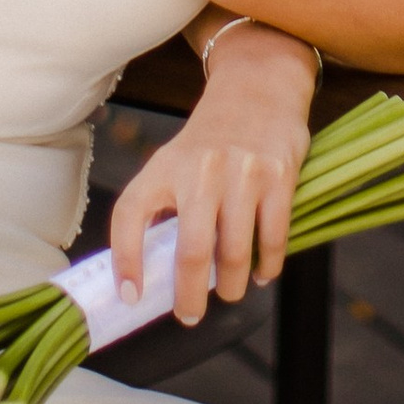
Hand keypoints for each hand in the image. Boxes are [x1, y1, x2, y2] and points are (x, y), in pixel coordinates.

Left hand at [109, 21, 315, 324]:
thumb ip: (160, 210)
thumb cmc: (210, 140)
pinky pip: (272, 238)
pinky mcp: (278, 177)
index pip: (130, 214)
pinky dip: (266, 266)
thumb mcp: (172, 163)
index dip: (125, 260)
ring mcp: (242, 173)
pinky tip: (259, 273)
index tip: (130, 295)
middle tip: (189, 314)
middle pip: (191, 250)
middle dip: (189, 296)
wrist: (257, 89)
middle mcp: (200, 170)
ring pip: (234, 252)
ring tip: (228, 293)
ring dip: (230, 286)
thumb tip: (147, 275)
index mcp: (165, 167)